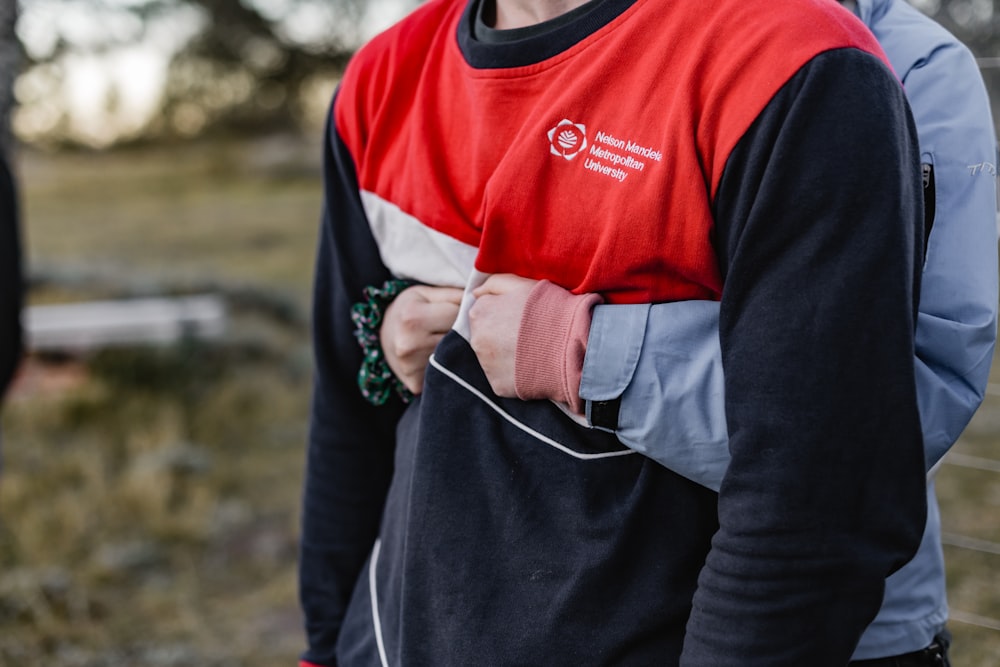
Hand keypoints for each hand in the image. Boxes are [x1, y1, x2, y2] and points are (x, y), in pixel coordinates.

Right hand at [381, 285, 462, 393]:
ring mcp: (412, 367)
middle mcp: (410, 345)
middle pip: (458, 337)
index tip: (456, 311)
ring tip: (448, 341)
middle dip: (462, 331)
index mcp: (412, 317)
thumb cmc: (409, 310)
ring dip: (458, 349)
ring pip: (455, 356)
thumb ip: (454, 294)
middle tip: (455, 327)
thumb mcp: (426, 293)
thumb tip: (484, 299)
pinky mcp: (415, 384)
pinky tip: (443, 358)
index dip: (462, 311)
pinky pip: (447, 373)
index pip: (457, 314)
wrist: (382, 336)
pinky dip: (450, 366)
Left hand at [469, 274, 538, 396]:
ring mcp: (486, 365)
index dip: (506, 311)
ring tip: (532, 349)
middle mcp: (476, 339)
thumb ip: (494, 283)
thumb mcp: (522, 284)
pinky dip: (514, 372)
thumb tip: (475, 293)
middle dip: (502, 332)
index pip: (486, 309)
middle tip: (529, 332)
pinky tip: (531, 364)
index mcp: (479, 312)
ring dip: (506, 352)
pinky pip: (502, 376)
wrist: (571, 345)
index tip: (523, 314)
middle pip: (486, 333)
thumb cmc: (549, 309)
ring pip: (492, 355)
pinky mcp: (497, 384)